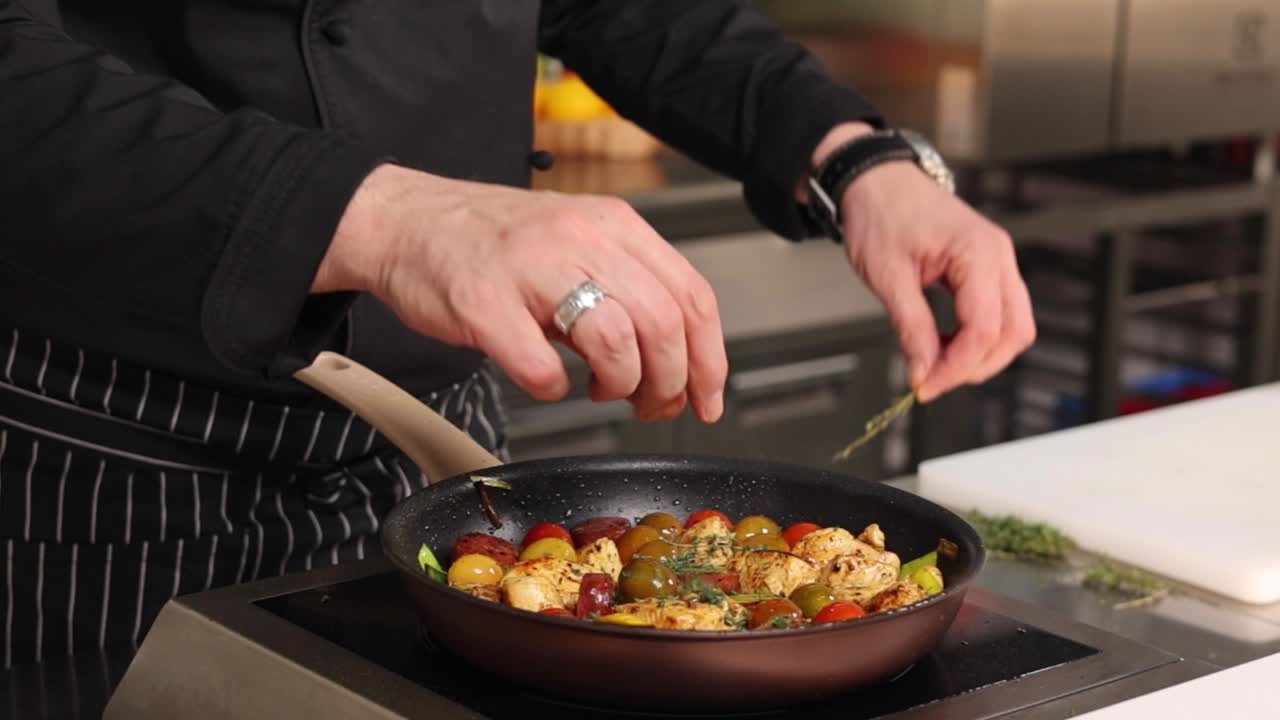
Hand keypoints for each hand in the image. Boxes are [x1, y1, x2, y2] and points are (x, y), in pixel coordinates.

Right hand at [313, 164, 727, 422]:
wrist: (404, 222)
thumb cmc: (492, 243)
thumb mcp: (576, 244)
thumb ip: (627, 290)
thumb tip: (678, 361)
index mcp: (613, 225)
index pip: (692, 295)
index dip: (710, 359)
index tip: (707, 398)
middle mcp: (579, 237)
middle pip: (663, 323)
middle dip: (669, 383)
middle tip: (651, 405)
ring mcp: (530, 268)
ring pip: (616, 340)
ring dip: (620, 384)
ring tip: (600, 390)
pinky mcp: (484, 302)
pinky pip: (540, 366)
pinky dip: (552, 389)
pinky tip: (545, 380)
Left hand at [813, 125, 1035, 402]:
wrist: (875, 180)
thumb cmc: (880, 213)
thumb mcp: (888, 276)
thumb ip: (911, 327)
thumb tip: (924, 371)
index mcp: (977, 253)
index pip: (985, 329)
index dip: (957, 366)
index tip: (926, 385)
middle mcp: (998, 255)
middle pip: (1014, 333)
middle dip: (976, 365)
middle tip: (932, 379)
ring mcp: (997, 260)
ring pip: (1012, 326)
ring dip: (979, 354)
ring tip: (936, 361)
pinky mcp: (987, 267)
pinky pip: (998, 312)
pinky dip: (976, 336)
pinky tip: (944, 342)